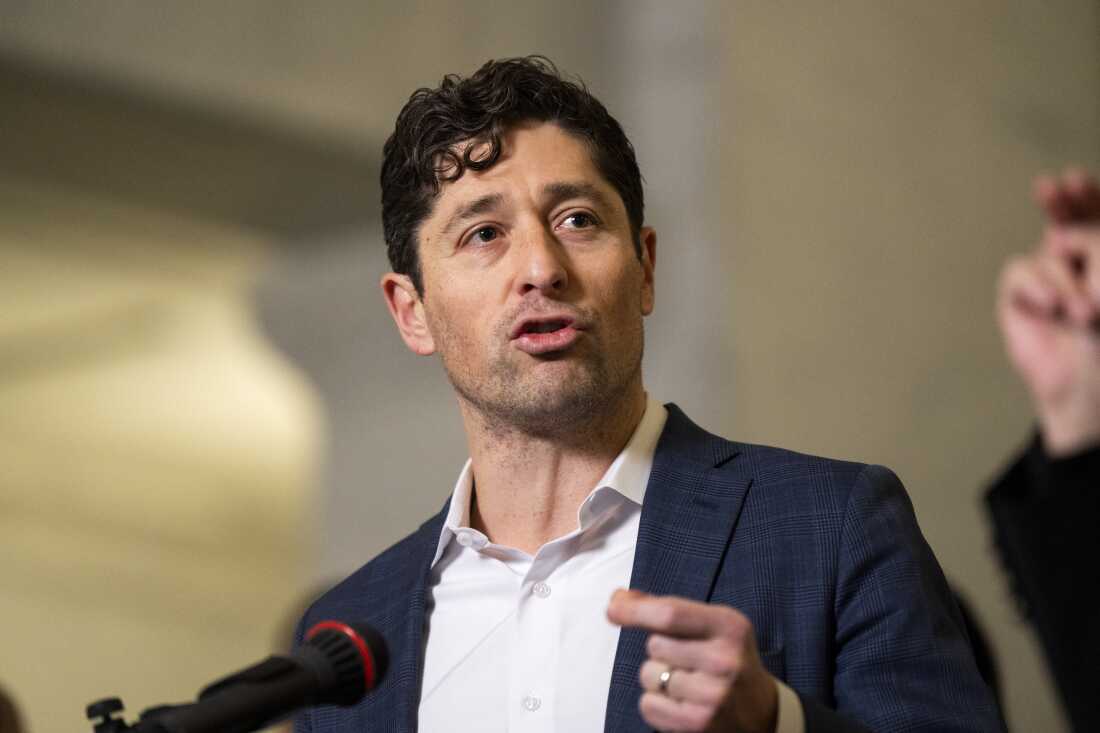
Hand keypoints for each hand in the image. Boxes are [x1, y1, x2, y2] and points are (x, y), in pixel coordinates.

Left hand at [607, 589, 778, 732]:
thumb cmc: (726, 658)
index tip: (613, 608)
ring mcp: (713, 695)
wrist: (761, 712)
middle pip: (654, 645)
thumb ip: (666, 609)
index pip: (670, 614)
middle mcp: (724, 659)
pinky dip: (656, 704)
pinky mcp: (698, 723)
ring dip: (657, 678)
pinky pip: (648, 705)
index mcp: (729, 626)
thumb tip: (618, 599)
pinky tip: (681, 703)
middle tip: (688, 659)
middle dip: (660, 650)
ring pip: (648, 675)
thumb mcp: (711, 625)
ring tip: (687, 682)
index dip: (635, 610)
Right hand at [998, 168, 1099, 455]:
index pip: (1095, 219)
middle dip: (1064, 207)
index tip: (1076, 179)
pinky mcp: (1021, 297)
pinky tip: (1053, 309)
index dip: (1087, 197)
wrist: (1087, 387)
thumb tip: (1059, 236)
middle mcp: (1081, 267)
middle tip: (1055, 188)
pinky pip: (1020, 270)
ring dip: (1067, 280)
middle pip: (1067, 222)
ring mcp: (1050, 280)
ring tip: (1084, 315)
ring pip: (1048, 250)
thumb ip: (1095, 247)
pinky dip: (1038, 287)